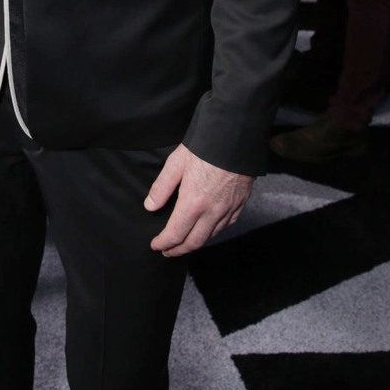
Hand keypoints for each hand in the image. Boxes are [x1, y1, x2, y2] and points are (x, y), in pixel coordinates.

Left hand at [145, 143, 251, 257]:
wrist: (235, 138)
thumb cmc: (204, 147)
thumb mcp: (176, 163)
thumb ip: (162, 187)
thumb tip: (150, 206)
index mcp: (193, 202)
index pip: (175, 234)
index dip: (163, 243)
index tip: (155, 245)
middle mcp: (212, 211)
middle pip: (194, 242)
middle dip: (178, 250)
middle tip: (167, 251)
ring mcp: (228, 209)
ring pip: (211, 236)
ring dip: (195, 242)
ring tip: (184, 242)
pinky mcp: (240, 204)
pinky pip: (225, 226)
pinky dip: (213, 232)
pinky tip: (206, 229)